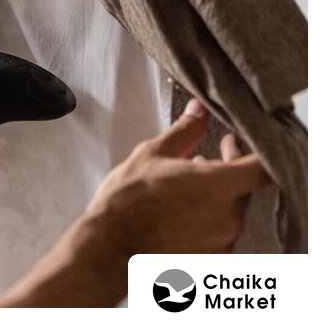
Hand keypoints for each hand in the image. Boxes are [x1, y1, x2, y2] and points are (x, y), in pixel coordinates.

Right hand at [84, 98, 268, 255]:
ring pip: (230, 211)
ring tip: (184, 187)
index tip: (231, 142)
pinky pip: (218, 234)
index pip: (262, 167)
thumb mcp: (152, 154)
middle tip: (203, 159)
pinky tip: (179, 212)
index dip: (252, 151)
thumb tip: (199, 110)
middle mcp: (229, 217)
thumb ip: (184, 131)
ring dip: (215, 196)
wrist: (109, 250)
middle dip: (227, 171)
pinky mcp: (209, 262)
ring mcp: (221, 243)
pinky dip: (206, 219)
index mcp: (219, 186)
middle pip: (245, 189)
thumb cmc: (128, 201)